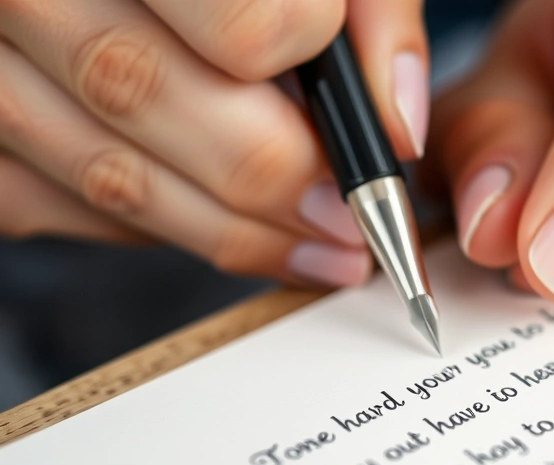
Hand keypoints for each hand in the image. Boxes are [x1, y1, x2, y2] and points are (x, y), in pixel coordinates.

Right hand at [0, 0, 428, 288]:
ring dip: (228, 231)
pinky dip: (149, 229)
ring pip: (104, 168)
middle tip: (353, 223)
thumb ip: (364, 10)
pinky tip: (215, 222)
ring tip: (316, 248)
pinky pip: (52, 204)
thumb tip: (397, 125)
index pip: (236, 14)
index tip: (363, 120)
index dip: (301, 61)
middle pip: (143, 91)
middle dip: (274, 180)